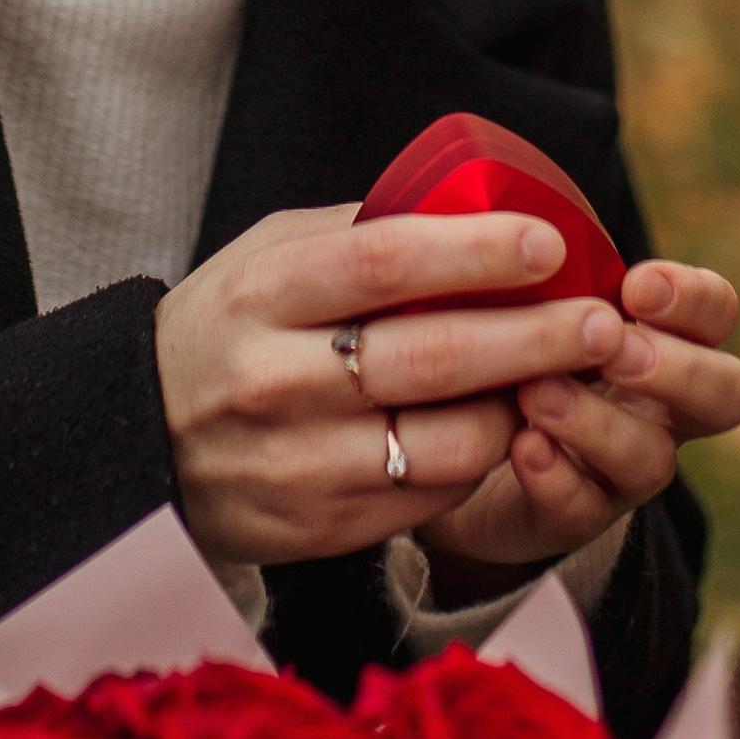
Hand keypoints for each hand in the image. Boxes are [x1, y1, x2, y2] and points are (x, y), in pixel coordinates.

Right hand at [154, 205, 630, 570]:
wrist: (133, 441)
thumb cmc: (226, 327)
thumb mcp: (267, 257)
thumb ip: (358, 234)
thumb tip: (478, 211)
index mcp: (263, 293)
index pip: (386, 262)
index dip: (477, 252)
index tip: (550, 244)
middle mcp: (276, 381)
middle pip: (435, 358)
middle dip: (538, 338)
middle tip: (605, 323)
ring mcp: (298, 463)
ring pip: (447, 442)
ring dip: (523, 409)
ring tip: (563, 379)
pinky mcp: (318, 527)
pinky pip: (430, 496)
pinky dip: (481, 459)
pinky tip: (505, 426)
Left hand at [415, 257, 739, 592]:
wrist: (450, 445)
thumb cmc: (501, 345)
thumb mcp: (524, 296)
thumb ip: (538, 267)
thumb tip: (509, 212)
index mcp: (662, 337)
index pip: (716, 312)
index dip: (693, 299)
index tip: (637, 285)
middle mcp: (662, 407)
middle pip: (727, 393)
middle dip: (678, 369)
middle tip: (616, 347)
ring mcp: (623, 469)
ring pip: (653, 459)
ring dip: (598, 422)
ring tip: (536, 393)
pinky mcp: (573, 517)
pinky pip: (584, 509)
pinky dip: (556, 476)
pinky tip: (521, 447)